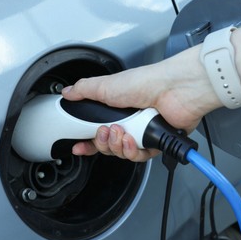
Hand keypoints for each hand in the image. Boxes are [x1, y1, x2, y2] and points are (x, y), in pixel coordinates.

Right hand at [62, 46, 220, 160]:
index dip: (87, 141)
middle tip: (104, 130)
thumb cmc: (144, 82)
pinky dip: (133, 151)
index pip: (96, 131)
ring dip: (117, 145)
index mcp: (115, 109)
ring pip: (121, 152)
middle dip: (102, 141)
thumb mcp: (106, 85)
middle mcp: (128, 122)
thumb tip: (68, 93)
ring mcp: (141, 132)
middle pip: (107, 145)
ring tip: (120, 132)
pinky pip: (138, 157)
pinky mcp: (155, 142)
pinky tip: (132, 140)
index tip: (78, 146)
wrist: (173, 89)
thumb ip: (83, 90)